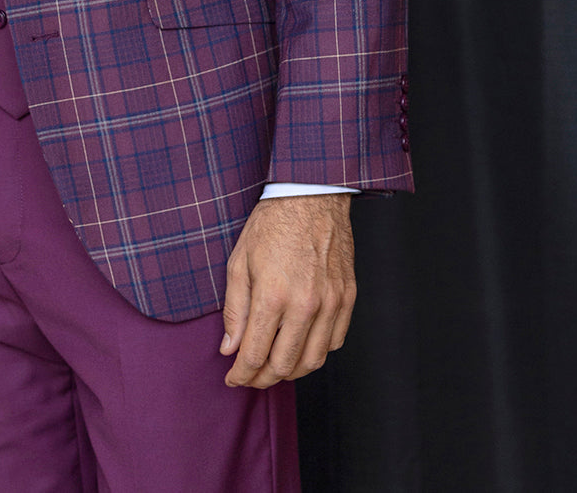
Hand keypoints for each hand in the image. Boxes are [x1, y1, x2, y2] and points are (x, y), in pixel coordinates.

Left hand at [220, 194, 354, 387]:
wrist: (311, 196)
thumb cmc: (271, 225)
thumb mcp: (240, 261)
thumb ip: (234, 309)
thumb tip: (229, 348)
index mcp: (272, 295)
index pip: (255, 355)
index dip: (241, 374)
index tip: (233, 378)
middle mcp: (305, 304)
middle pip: (284, 365)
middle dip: (262, 379)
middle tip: (250, 377)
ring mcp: (330, 303)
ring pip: (313, 361)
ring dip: (291, 371)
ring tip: (274, 367)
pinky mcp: (347, 298)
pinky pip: (334, 342)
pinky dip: (316, 353)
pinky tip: (300, 346)